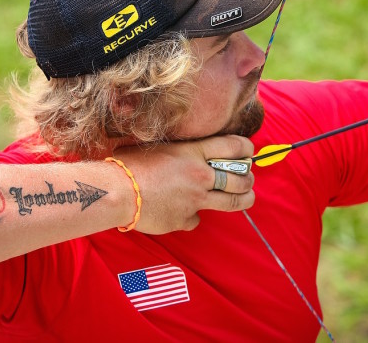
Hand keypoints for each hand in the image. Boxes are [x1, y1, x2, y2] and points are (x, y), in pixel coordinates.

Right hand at [114, 135, 254, 233]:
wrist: (116, 191)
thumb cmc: (130, 165)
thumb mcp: (160, 147)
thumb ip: (180, 152)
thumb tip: (189, 153)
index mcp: (193, 153)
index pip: (232, 147)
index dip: (246, 149)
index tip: (250, 151)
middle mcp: (200, 176)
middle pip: (239, 179)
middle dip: (248, 179)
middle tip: (248, 180)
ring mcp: (195, 199)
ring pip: (231, 202)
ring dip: (243, 199)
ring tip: (248, 198)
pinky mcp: (185, 219)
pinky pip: (197, 218)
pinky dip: (192, 215)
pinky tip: (183, 211)